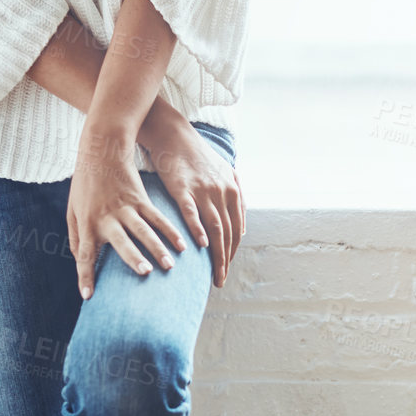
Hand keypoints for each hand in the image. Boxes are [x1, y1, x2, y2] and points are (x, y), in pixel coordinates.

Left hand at [67, 127, 186, 298]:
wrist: (101, 150)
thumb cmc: (84, 184)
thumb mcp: (72, 210)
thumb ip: (75, 236)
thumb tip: (78, 259)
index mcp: (87, 223)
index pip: (85, 254)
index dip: (85, 275)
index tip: (88, 296)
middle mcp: (108, 217)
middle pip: (121, 241)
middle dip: (133, 258)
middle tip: (145, 273)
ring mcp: (126, 208)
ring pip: (145, 230)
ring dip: (158, 248)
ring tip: (170, 266)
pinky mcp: (141, 200)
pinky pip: (158, 218)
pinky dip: (171, 232)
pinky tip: (182, 246)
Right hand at [140, 109, 244, 288]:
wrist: (173, 134)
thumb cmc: (196, 155)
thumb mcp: (224, 172)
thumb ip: (236, 196)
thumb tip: (241, 224)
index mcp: (232, 191)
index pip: (236, 229)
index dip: (232, 252)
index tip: (226, 268)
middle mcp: (222, 192)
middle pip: (228, 234)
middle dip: (226, 260)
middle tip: (221, 280)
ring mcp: (204, 190)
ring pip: (215, 229)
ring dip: (216, 255)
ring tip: (213, 275)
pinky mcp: (184, 188)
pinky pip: (193, 213)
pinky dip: (198, 230)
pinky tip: (200, 246)